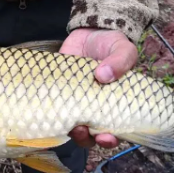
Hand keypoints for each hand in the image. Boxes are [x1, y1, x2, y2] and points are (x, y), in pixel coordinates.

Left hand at [60, 28, 137, 149]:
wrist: (89, 33)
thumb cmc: (111, 45)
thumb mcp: (123, 49)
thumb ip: (120, 61)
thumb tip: (104, 75)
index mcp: (113, 105)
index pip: (114, 131)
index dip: (110, 139)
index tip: (107, 137)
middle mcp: (93, 109)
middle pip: (90, 135)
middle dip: (87, 138)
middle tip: (84, 131)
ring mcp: (73, 102)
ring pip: (70, 127)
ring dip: (70, 131)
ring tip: (70, 124)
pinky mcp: (57, 93)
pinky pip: (53, 108)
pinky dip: (51, 113)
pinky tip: (51, 111)